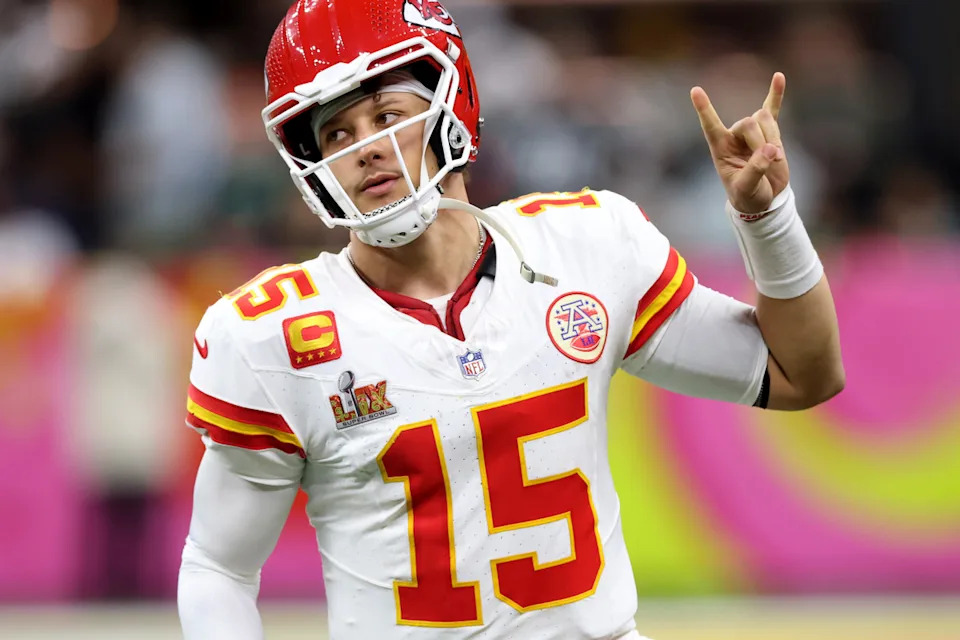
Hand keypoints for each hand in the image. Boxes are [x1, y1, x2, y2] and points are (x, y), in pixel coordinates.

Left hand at [691, 72, 789, 213]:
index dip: (704, 109)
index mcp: (720, 148)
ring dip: (773, 137)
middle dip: (761, 142)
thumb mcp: (746, 188)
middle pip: (749, 123)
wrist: (764, 199)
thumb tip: (770, 149)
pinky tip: (779, 77)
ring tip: (775, 159)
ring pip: (764, 118)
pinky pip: (772, 109)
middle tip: (769, 162)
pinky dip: (776, 94)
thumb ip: (755, 170)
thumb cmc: (748, 195)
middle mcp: (734, 136)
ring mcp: (752, 132)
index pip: (710, 125)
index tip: (695, 91)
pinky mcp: (769, 133)